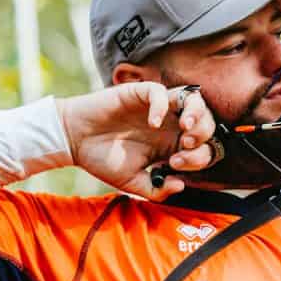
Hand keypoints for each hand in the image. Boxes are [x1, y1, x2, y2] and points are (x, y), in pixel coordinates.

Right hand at [57, 83, 217, 199]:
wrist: (74, 142)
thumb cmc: (102, 160)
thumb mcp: (132, 183)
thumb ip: (156, 189)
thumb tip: (181, 186)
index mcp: (172, 145)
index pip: (204, 146)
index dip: (199, 157)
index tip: (175, 165)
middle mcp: (170, 124)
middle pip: (206, 121)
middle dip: (203, 135)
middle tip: (184, 146)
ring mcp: (157, 107)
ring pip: (193, 99)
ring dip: (196, 114)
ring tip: (184, 129)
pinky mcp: (139, 94)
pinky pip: (160, 91)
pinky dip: (162, 105)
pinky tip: (152, 123)